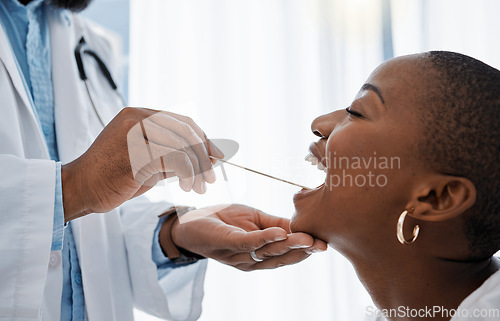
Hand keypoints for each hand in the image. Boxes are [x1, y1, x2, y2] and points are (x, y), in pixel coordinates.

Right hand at [61, 107, 222, 220]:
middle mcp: (137, 117)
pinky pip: (175, 158)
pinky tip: (186, 187)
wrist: (81, 189)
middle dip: (204, 156)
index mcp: (139, 114)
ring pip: (183, 145)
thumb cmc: (114, 177)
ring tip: (199, 188)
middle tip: (212, 179)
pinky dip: (188, 174)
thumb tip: (209, 157)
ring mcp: (135, 131)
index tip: (217, 156)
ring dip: (198, 169)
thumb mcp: (149, 161)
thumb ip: (173, 154)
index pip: (182, 122)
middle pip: (186, 131)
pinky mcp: (135, 150)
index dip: (203, 139)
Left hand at [166, 204, 326, 270]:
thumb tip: (300, 225)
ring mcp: (239, 253)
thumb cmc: (224, 221)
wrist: (192, 221)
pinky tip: (280, 233)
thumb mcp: (255, 219)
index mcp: (260, 255)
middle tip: (322, 245)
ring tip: (308, 239)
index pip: (286, 253)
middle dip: (302, 251)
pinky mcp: (227, 241)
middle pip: (280, 257)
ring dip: (289, 245)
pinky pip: (248, 242)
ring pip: (268, 251)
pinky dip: (265, 238)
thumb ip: (276, 224)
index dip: (305, 250)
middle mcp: (251, 260)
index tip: (324, 244)